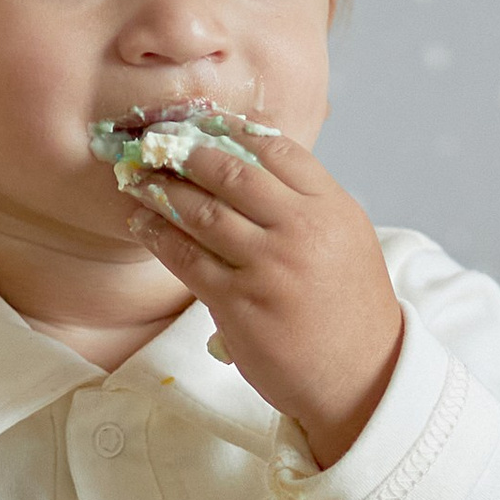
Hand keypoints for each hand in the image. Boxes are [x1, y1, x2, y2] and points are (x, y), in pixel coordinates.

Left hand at [126, 126, 403, 467]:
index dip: (231, 129)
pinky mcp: (238, 303)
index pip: (277, 149)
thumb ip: (308, 203)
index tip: (201, 121)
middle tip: (156, 142)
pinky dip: (157, 235)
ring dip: (162, 190)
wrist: (361, 377)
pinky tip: (141, 223)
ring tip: (138, 178)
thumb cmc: (352, 309)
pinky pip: (186, 258)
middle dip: (187, 152)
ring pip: (202, 212)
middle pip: (232, 172)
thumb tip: (253, 166)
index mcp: (331, 208)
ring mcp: (268, 267)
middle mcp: (301, 230)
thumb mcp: (348, 239)